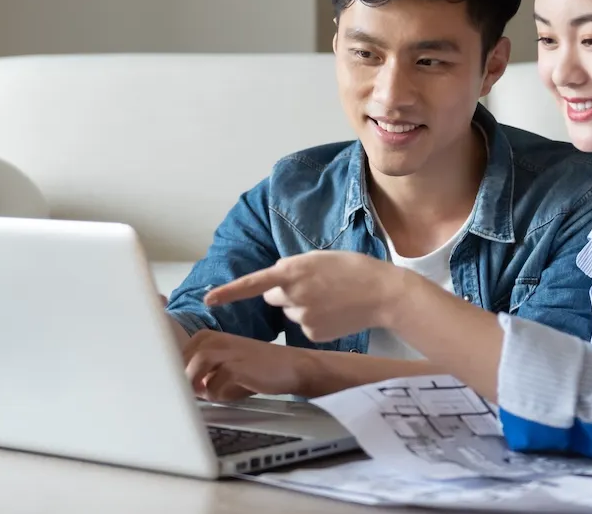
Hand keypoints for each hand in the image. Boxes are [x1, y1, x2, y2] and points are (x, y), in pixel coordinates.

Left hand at [182, 330, 312, 400]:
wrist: (290, 366)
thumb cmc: (255, 369)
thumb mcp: (224, 364)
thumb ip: (200, 374)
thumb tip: (179, 390)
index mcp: (206, 337)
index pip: (174, 356)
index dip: (173, 373)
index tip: (176, 387)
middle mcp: (213, 340)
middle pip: (179, 362)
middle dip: (183, 381)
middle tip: (197, 393)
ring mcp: (224, 352)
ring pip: (193, 370)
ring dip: (197, 386)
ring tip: (211, 393)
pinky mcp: (235, 367)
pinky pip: (213, 387)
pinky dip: (217, 395)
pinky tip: (230, 394)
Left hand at [205, 251, 406, 342]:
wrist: (383, 294)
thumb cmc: (354, 269)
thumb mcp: (320, 257)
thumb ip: (293, 266)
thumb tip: (276, 278)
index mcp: (292, 271)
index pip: (252, 283)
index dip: (228, 293)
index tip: (208, 300)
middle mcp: (292, 296)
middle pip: (273, 295)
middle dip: (286, 291)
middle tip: (314, 285)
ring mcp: (302, 317)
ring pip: (290, 311)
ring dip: (302, 304)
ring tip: (330, 297)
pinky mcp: (312, 333)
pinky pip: (304, 325)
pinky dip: (315, 319)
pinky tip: (335, 312)